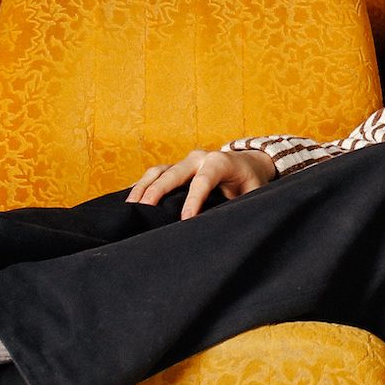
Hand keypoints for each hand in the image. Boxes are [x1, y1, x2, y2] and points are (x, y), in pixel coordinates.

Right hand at [126, 149, 277, 218]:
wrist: (248, 162)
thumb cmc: (251, 181)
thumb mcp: (255, 193)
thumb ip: (244, 205)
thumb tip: (231, 226)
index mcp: (220, 162)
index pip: (203, 180)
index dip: (194, 200)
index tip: (185, 220)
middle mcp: (199, 158)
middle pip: (173, 173)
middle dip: (157, 191)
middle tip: (144, 210)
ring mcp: (185, 161)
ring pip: (158, 171)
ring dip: (142, 188)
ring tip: (129, 207)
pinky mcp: (176, 167)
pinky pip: (154, 174)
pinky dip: (141, 186)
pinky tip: (129, 200)